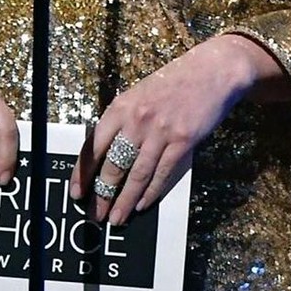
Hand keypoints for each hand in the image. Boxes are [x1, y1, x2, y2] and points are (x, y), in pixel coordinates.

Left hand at [70, 34, 278, 225]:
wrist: (212, 71)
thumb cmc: (175, 82)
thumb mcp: (139, 94)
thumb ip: (124, 120)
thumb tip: (107, 154)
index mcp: (121, 106)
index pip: (93, 145)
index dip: (83, 172)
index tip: (77, 192)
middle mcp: (137, 120)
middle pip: (113, 165)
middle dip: (102, 194)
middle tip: (95, 214)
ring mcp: (160, 131)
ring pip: (137, 175)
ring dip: (124, 200)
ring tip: (116, 218)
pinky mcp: (183, 142)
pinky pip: (162, 173)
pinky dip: (151, 192)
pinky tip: (142, 205)